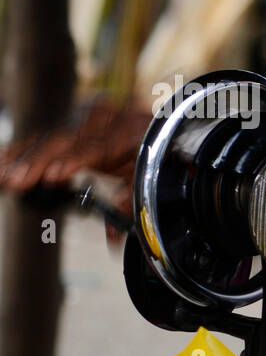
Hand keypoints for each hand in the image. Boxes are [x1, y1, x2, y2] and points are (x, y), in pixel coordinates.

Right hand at [0, 94, 149, 245]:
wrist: (158, 126)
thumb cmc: (154, 157)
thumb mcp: (149, 178)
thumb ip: (131, 204)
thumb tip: (114, 238)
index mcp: (131, 132)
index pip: (100, 146)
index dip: (75, 160)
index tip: (54, 175)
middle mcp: (108, 119)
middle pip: (68, 140)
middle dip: (39, 162)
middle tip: (15, 182)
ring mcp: (88, 117)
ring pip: (52, 138)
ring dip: (22, 157)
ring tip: (2, 177)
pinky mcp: (73, 121)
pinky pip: (45, 137)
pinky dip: (23, 150)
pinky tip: (2, 161)